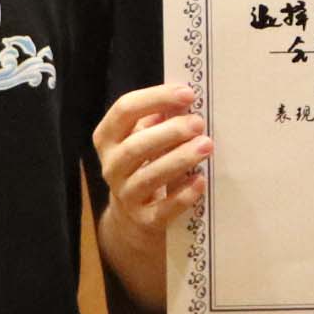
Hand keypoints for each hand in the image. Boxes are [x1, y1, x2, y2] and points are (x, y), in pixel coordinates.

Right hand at [95, 84, 209, 237]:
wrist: (132, 218)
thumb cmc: (143, 164)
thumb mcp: (143, 137)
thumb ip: (159, 118)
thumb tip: (185, 99)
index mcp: (108, 138)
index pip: (124, 110)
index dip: (155, 98)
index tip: (188, 94)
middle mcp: (111, 166)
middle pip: (135, 146)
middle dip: (170, 132)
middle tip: (198, 123)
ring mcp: (125, 195)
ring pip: (148, 177)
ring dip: (179, 159)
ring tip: (206, 145)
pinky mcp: (144, 220)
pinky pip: (163, 209)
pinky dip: (183, 194)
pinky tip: (200, 180)